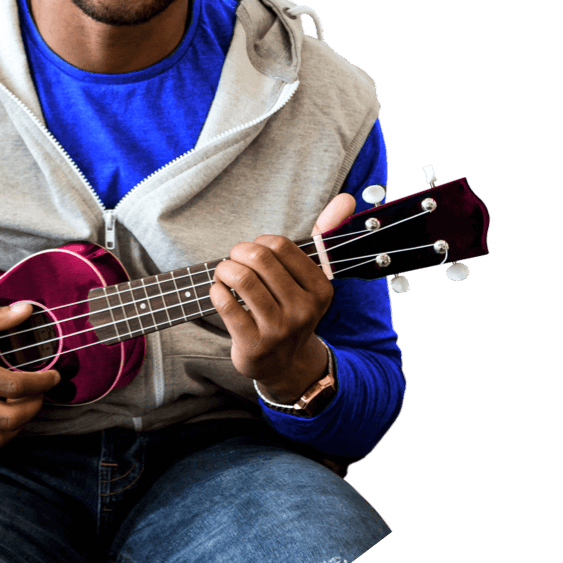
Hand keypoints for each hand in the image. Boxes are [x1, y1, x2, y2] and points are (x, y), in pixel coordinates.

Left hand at [210, 193, 355, 398]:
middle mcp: (303, 310)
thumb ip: (325, 236)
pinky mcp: (253, 344)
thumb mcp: (312, 277)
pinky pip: (225, 303)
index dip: (259, 243)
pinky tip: (219, 292)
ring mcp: (279, 329)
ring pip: (241, 279)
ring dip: (224, 269)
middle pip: (258, 258)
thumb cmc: (292, 307)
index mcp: (321, 289)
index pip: (280, 245)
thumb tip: (347, 198)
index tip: (255, 253)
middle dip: (238, 252)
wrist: (284, 363)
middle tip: (234, 260)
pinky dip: (215, 290)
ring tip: (224, 273)